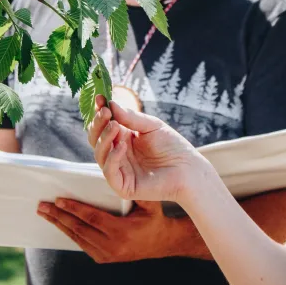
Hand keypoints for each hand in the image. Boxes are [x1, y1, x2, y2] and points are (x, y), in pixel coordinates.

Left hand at [36, 199, 200, 262]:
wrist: (162, 242)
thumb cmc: (155, 217)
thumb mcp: (150, 202)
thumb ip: (134, 190)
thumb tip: (116, 173)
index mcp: (122, 232)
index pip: (91, 218)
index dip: (73, 209)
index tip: (58, 200)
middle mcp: (112, 247)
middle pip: (79, 229)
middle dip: (58, 216)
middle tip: (41, 205)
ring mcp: (107, 256)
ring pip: (77, 238)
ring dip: (59, 224)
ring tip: (44, 213)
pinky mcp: (104, 259)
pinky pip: (82, 244)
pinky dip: (69, 232)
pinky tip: (59, 222)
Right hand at [87, 96, 212, 202]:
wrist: (189, 169)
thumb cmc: (172, 147)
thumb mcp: (151, 126)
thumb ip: (130, 117)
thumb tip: (110, 104)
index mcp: (123, 139)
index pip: (104, 126)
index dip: (100, 113)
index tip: (100, 98)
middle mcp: (118, 154)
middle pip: (97, 139)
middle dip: (98, 124)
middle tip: (105, 112)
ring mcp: (119, 170)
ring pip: (100, 154)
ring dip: (104, 139)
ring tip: (114, 126)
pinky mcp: (123, 186)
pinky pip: (109, 171)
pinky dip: (112, 157)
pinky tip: (122, 145)